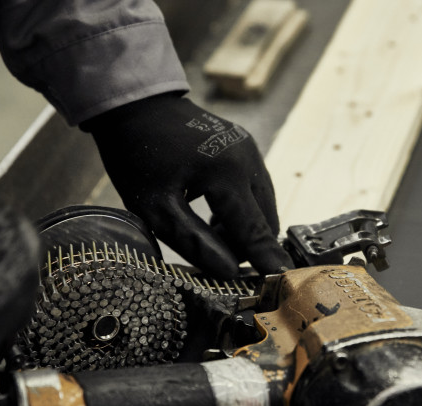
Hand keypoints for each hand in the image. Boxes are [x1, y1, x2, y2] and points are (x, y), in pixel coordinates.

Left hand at [82, 92, 292, 278]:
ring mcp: (250, 150)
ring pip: (264, 206)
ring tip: (208, 231)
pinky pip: (256, 189)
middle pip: (266, 220)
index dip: (267, 259)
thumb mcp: (155, 207)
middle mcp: (247, 159)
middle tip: (214, 255)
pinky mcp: (247, 147)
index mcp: (226, 173)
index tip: (283, 283)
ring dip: (245, 228)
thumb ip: (194, 241)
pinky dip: (243, 209)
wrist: (137, 106)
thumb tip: (228, 272)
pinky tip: (214, 211)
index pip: (254, 230)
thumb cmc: (138, 155)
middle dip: (247, 245)